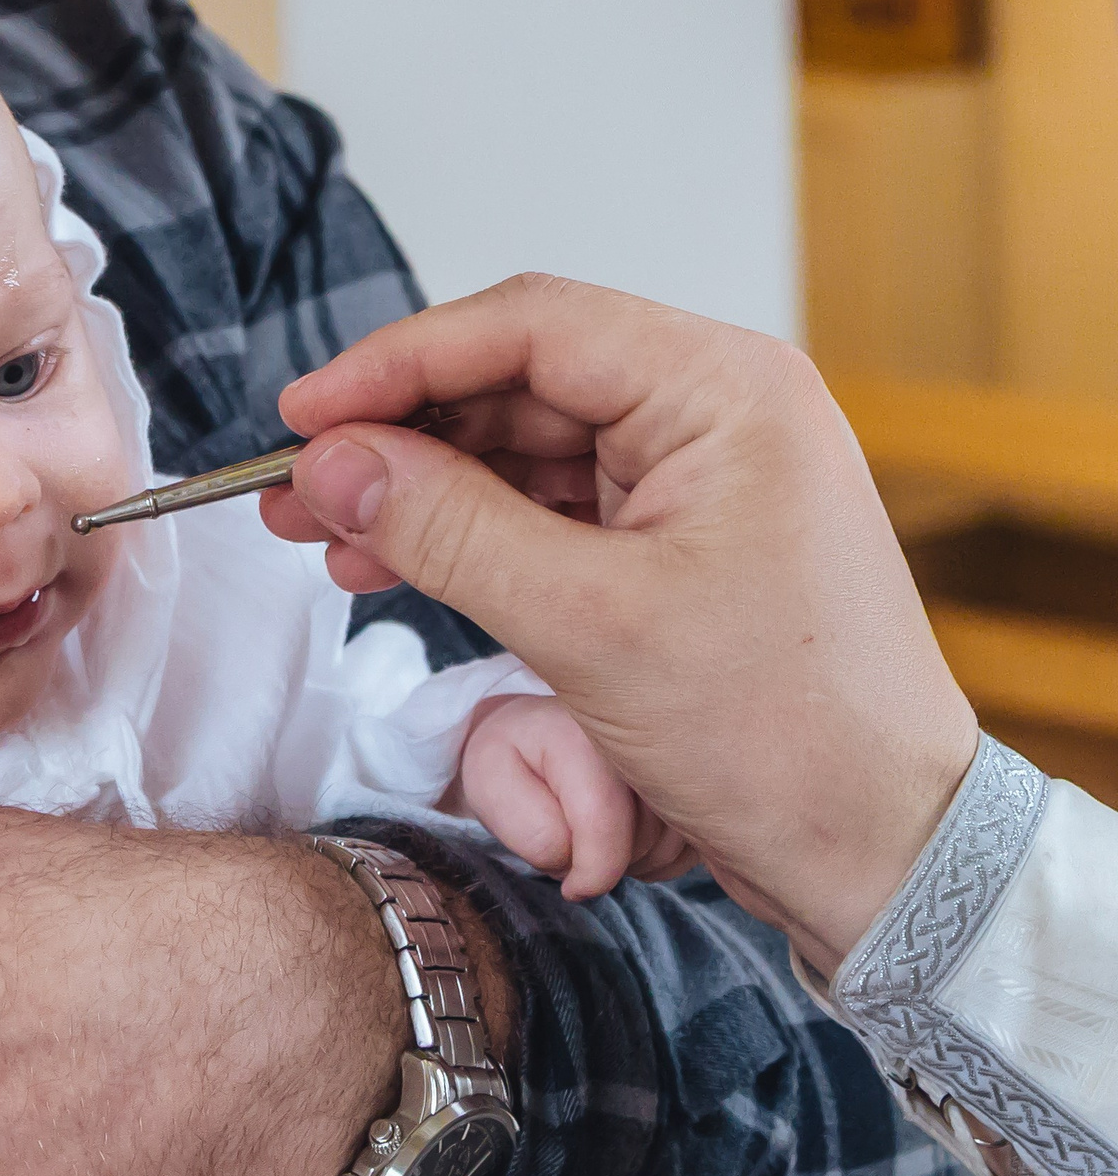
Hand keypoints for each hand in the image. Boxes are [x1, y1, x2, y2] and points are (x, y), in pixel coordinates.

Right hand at [259, 275, 979, 972]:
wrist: (880, 848)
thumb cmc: (782, 734)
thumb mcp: (587, 624)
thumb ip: (446, 530)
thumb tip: (332, 464)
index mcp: (723, 390)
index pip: (527, 328)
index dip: (396, 364)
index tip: (301, 418)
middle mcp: (714, 413)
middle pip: (515, 382)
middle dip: (395, 434)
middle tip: (294, 488)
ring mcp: (694, 480)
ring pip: (520, 450)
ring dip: (419, 489)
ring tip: (323, 535)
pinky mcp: (673, 545)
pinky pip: (547, 512)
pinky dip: (465, 536)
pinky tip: (389, 564)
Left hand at [457, 694, 695, 898]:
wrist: (537, 733)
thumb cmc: (512, 762)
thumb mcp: (492, 790)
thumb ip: (532, 833)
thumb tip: (580, 865)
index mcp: (586, 735)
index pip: (603, 825)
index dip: (588, 872)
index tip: (569, 885)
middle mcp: (644, 738)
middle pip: (644, 840)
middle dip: (609, 864)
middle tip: (577, 846)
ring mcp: (678, 758)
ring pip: (671, 847)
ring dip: (634, 861)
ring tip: (599, 836)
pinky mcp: (698, 783)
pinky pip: (690, 848)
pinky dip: (658, 858)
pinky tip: (627, 838)